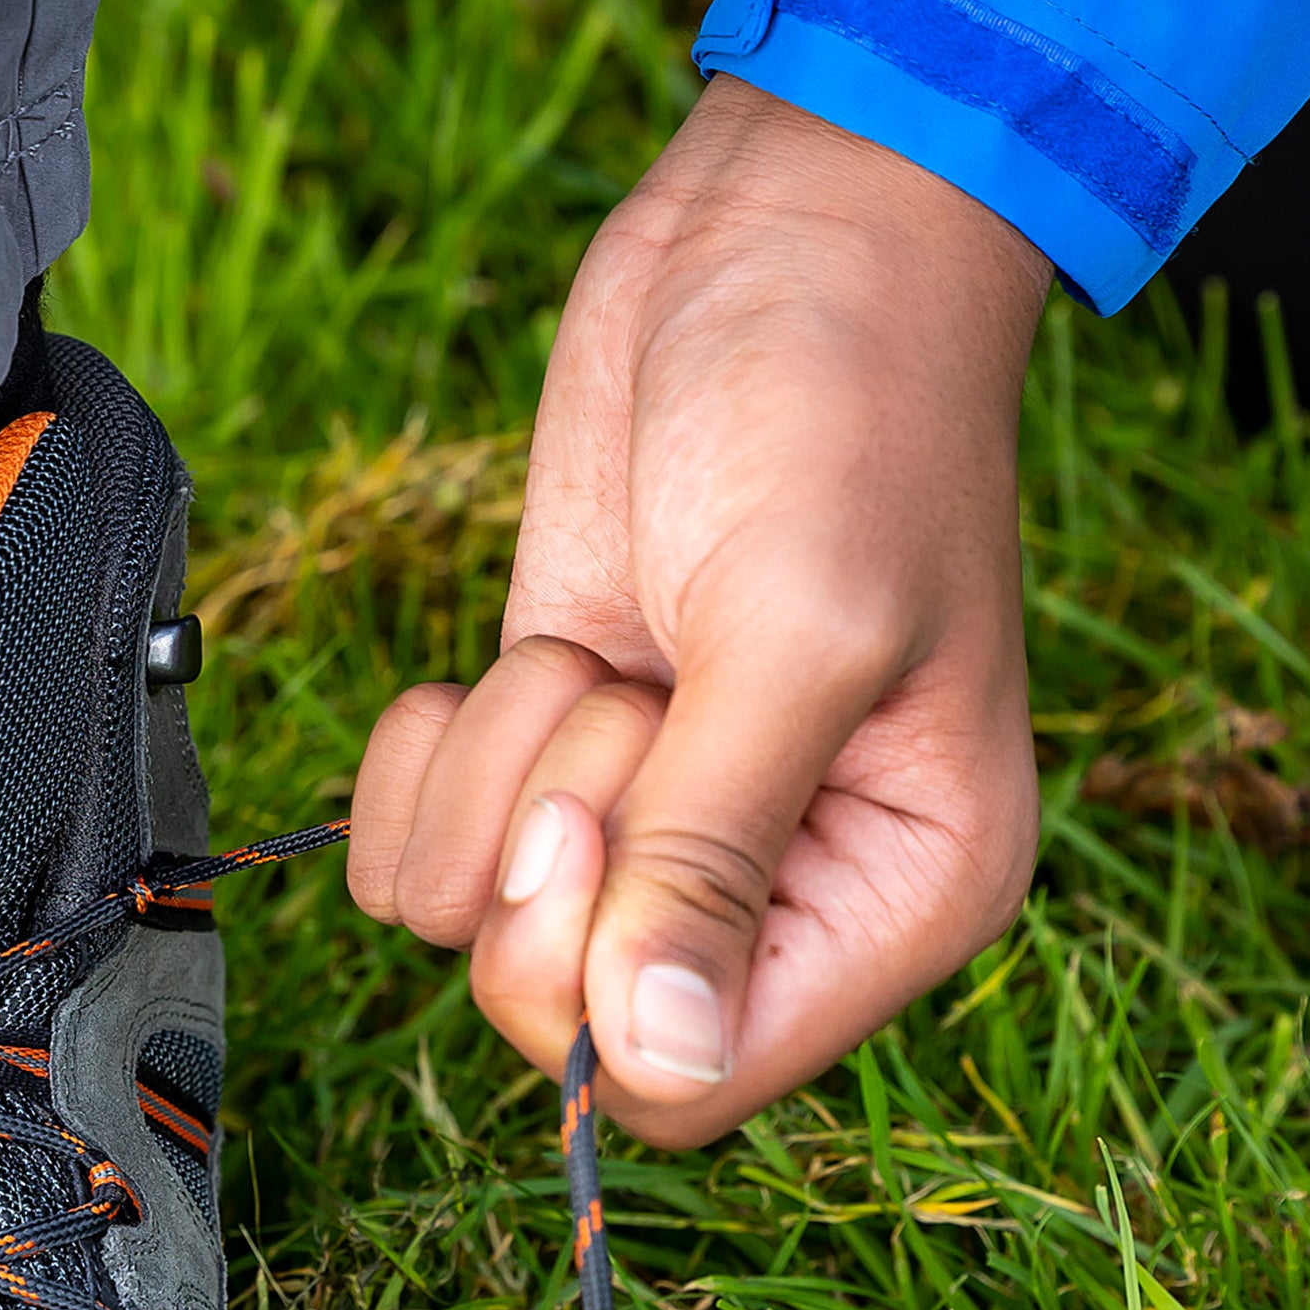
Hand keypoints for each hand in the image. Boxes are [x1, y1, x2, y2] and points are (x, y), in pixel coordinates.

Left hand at [349, 76, 1048, 1145]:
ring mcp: (647, 815)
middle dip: (539, 855)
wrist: (788, 233)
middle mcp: (771, 884)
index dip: (595, 986)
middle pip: (557, 1011)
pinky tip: (526, 648)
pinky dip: (434, 751)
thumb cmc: (848, 409)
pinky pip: (420, 846)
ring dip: (492, 776)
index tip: (593, 823)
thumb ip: (715, 855)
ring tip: (598, 653)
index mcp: (890, 898)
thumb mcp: (797, 636)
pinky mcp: (550, 741)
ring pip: (468, 922)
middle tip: (609, 700)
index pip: (692, 1077)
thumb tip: (658, 1057)